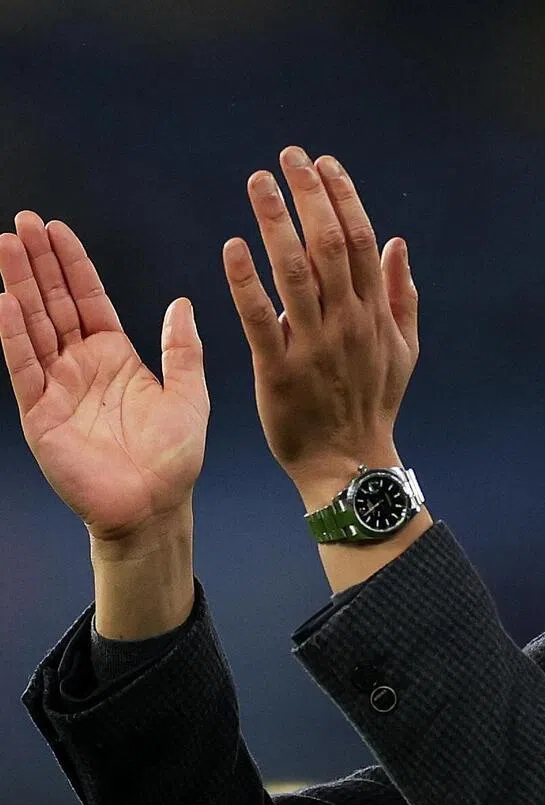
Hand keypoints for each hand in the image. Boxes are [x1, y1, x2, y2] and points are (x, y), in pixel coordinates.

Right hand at [0, 213, 208, 540]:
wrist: (156, 506)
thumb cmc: (175, 457)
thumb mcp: (189, 396)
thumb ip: (182, 351)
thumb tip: (182, 303)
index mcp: (115, 357)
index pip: (87, 300)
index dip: (72, 265)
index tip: (56, 229)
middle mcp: (80, 366)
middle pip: (53, 304)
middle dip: (38, 263)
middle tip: (23, 221)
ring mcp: (57, 387)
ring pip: (33, 326)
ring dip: (19, 286)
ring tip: (6, 245)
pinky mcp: (41, 414)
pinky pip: (25, 368)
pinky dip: (14, 335)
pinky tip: (5, 301)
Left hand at [222, 146, 418, 491]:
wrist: (349, 463)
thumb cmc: (374, 404)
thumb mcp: (403, 351)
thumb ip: (402, 296)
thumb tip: (397, 243)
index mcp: (375, 316)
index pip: (362, 242)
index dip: (343, 197)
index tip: (323, 164)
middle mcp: (348, 324)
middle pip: (330, 246)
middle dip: (309, 195)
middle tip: (287, 157)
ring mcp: (314, 346)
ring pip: (295, 272)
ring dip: (276, 222)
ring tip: (258, 182)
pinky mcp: (278, 371)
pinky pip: (260, 318)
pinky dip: (245, 281)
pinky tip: (233, 246)